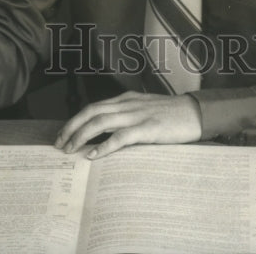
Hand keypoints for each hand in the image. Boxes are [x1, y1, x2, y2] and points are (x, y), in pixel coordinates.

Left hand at [54, 91, 202, 158]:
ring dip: (82, 136)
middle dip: (72, 127)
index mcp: (126, 100)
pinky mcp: (148, 129)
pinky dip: (105, 146)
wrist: (195, 112)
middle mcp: (127, 104)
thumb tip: (106, 133)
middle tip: (59, 144)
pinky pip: (121, 136)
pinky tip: (94, 155)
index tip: (63, 135)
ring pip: (101, 122)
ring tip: (71, 150)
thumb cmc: (171, 114)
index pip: (93, 107)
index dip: (75, 121)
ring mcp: (137, 115)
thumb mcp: (144, 110)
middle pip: (91, 112)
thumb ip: (127, 116)